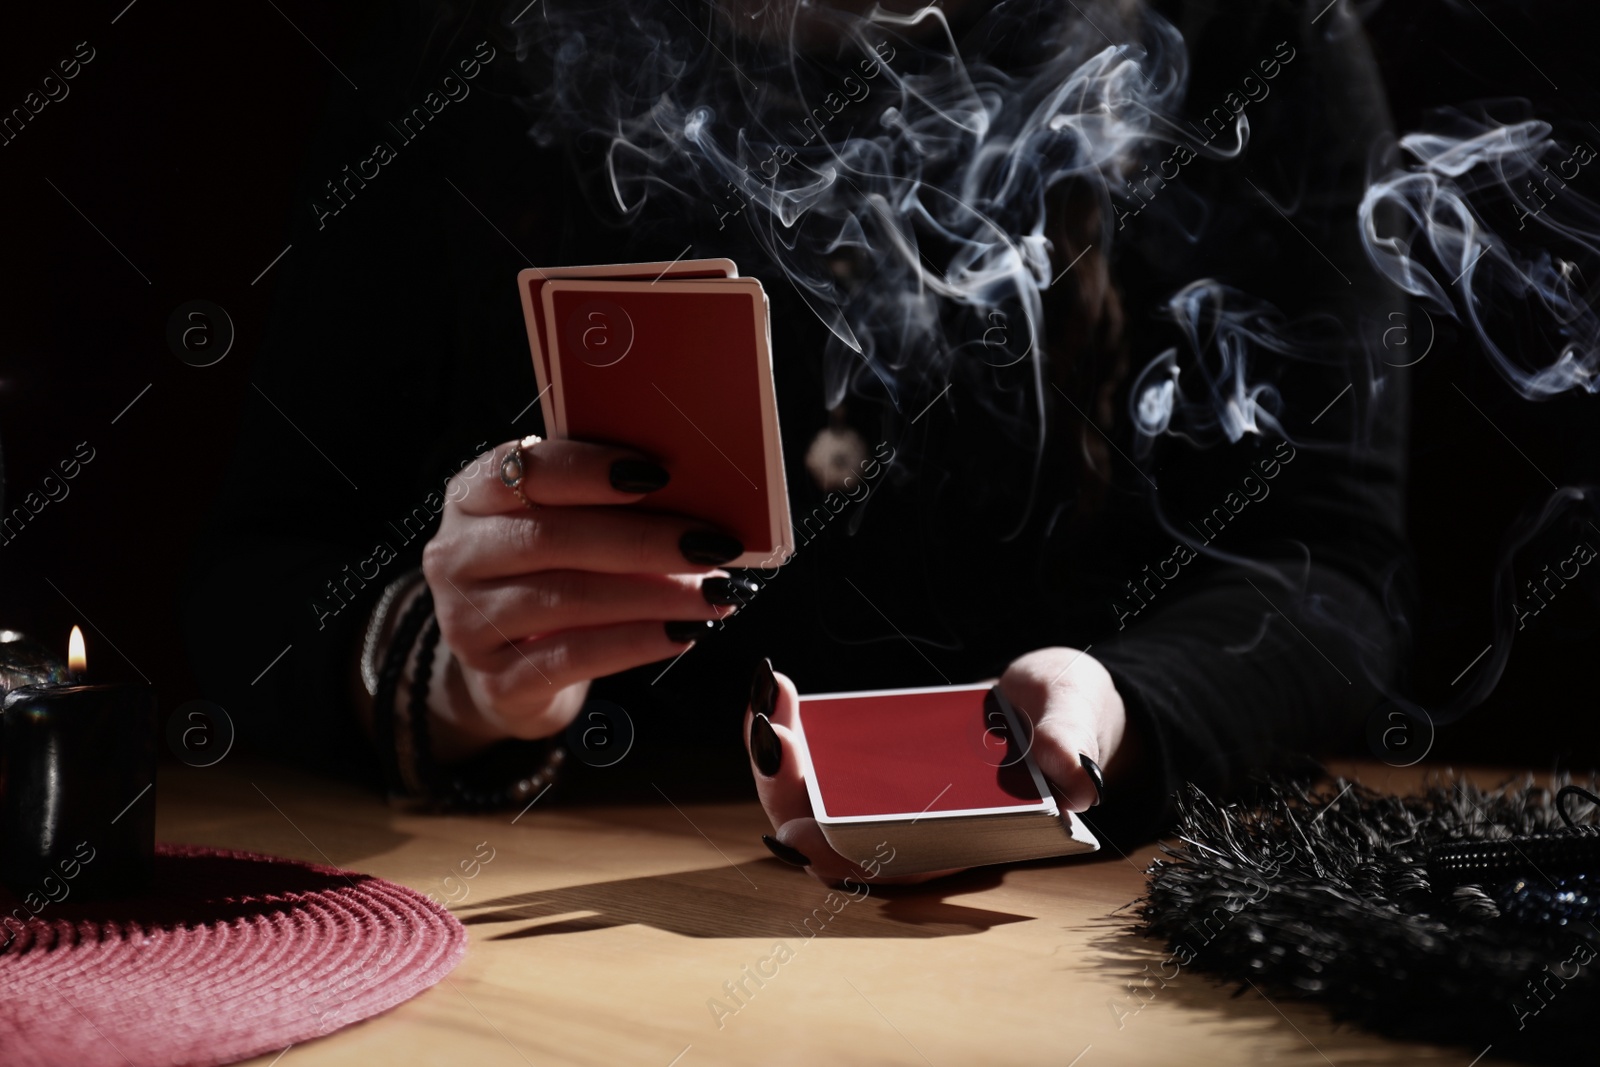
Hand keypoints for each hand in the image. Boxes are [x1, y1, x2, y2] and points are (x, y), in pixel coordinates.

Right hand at [416, 436, 753, 759]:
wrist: (511, 668)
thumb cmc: (550, 576)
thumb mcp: (562, 526)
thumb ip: (605, 503)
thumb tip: (698, 496)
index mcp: (473, 496)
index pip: (526, 470)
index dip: (591, 469)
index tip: (659, 473)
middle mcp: (457, 555)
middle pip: (554, 538)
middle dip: (645, 540)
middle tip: (712, 545)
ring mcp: (468, 623)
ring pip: (568, 599)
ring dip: (653, 596)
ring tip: (713, 594)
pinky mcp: (496, 680)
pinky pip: (574, 657)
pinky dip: (636, 643)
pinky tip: (681, 634)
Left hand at [743, 649, 1131, 883]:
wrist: (1060, 700)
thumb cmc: (1069, 719)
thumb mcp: (1078, 717)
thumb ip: (1072, 743)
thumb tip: (1075, 775)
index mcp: (966, 837)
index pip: (891, 867)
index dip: (840, 855)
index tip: (802, 827)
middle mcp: (918, 827)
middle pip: (830, 837)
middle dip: (787, 792)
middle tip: (773, 735)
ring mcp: (890, 797)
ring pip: (810, 802)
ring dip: (774, 759)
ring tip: (767, 700)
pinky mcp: (873, 764)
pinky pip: (813, 762)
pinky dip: (787, 731)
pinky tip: (774, 691)